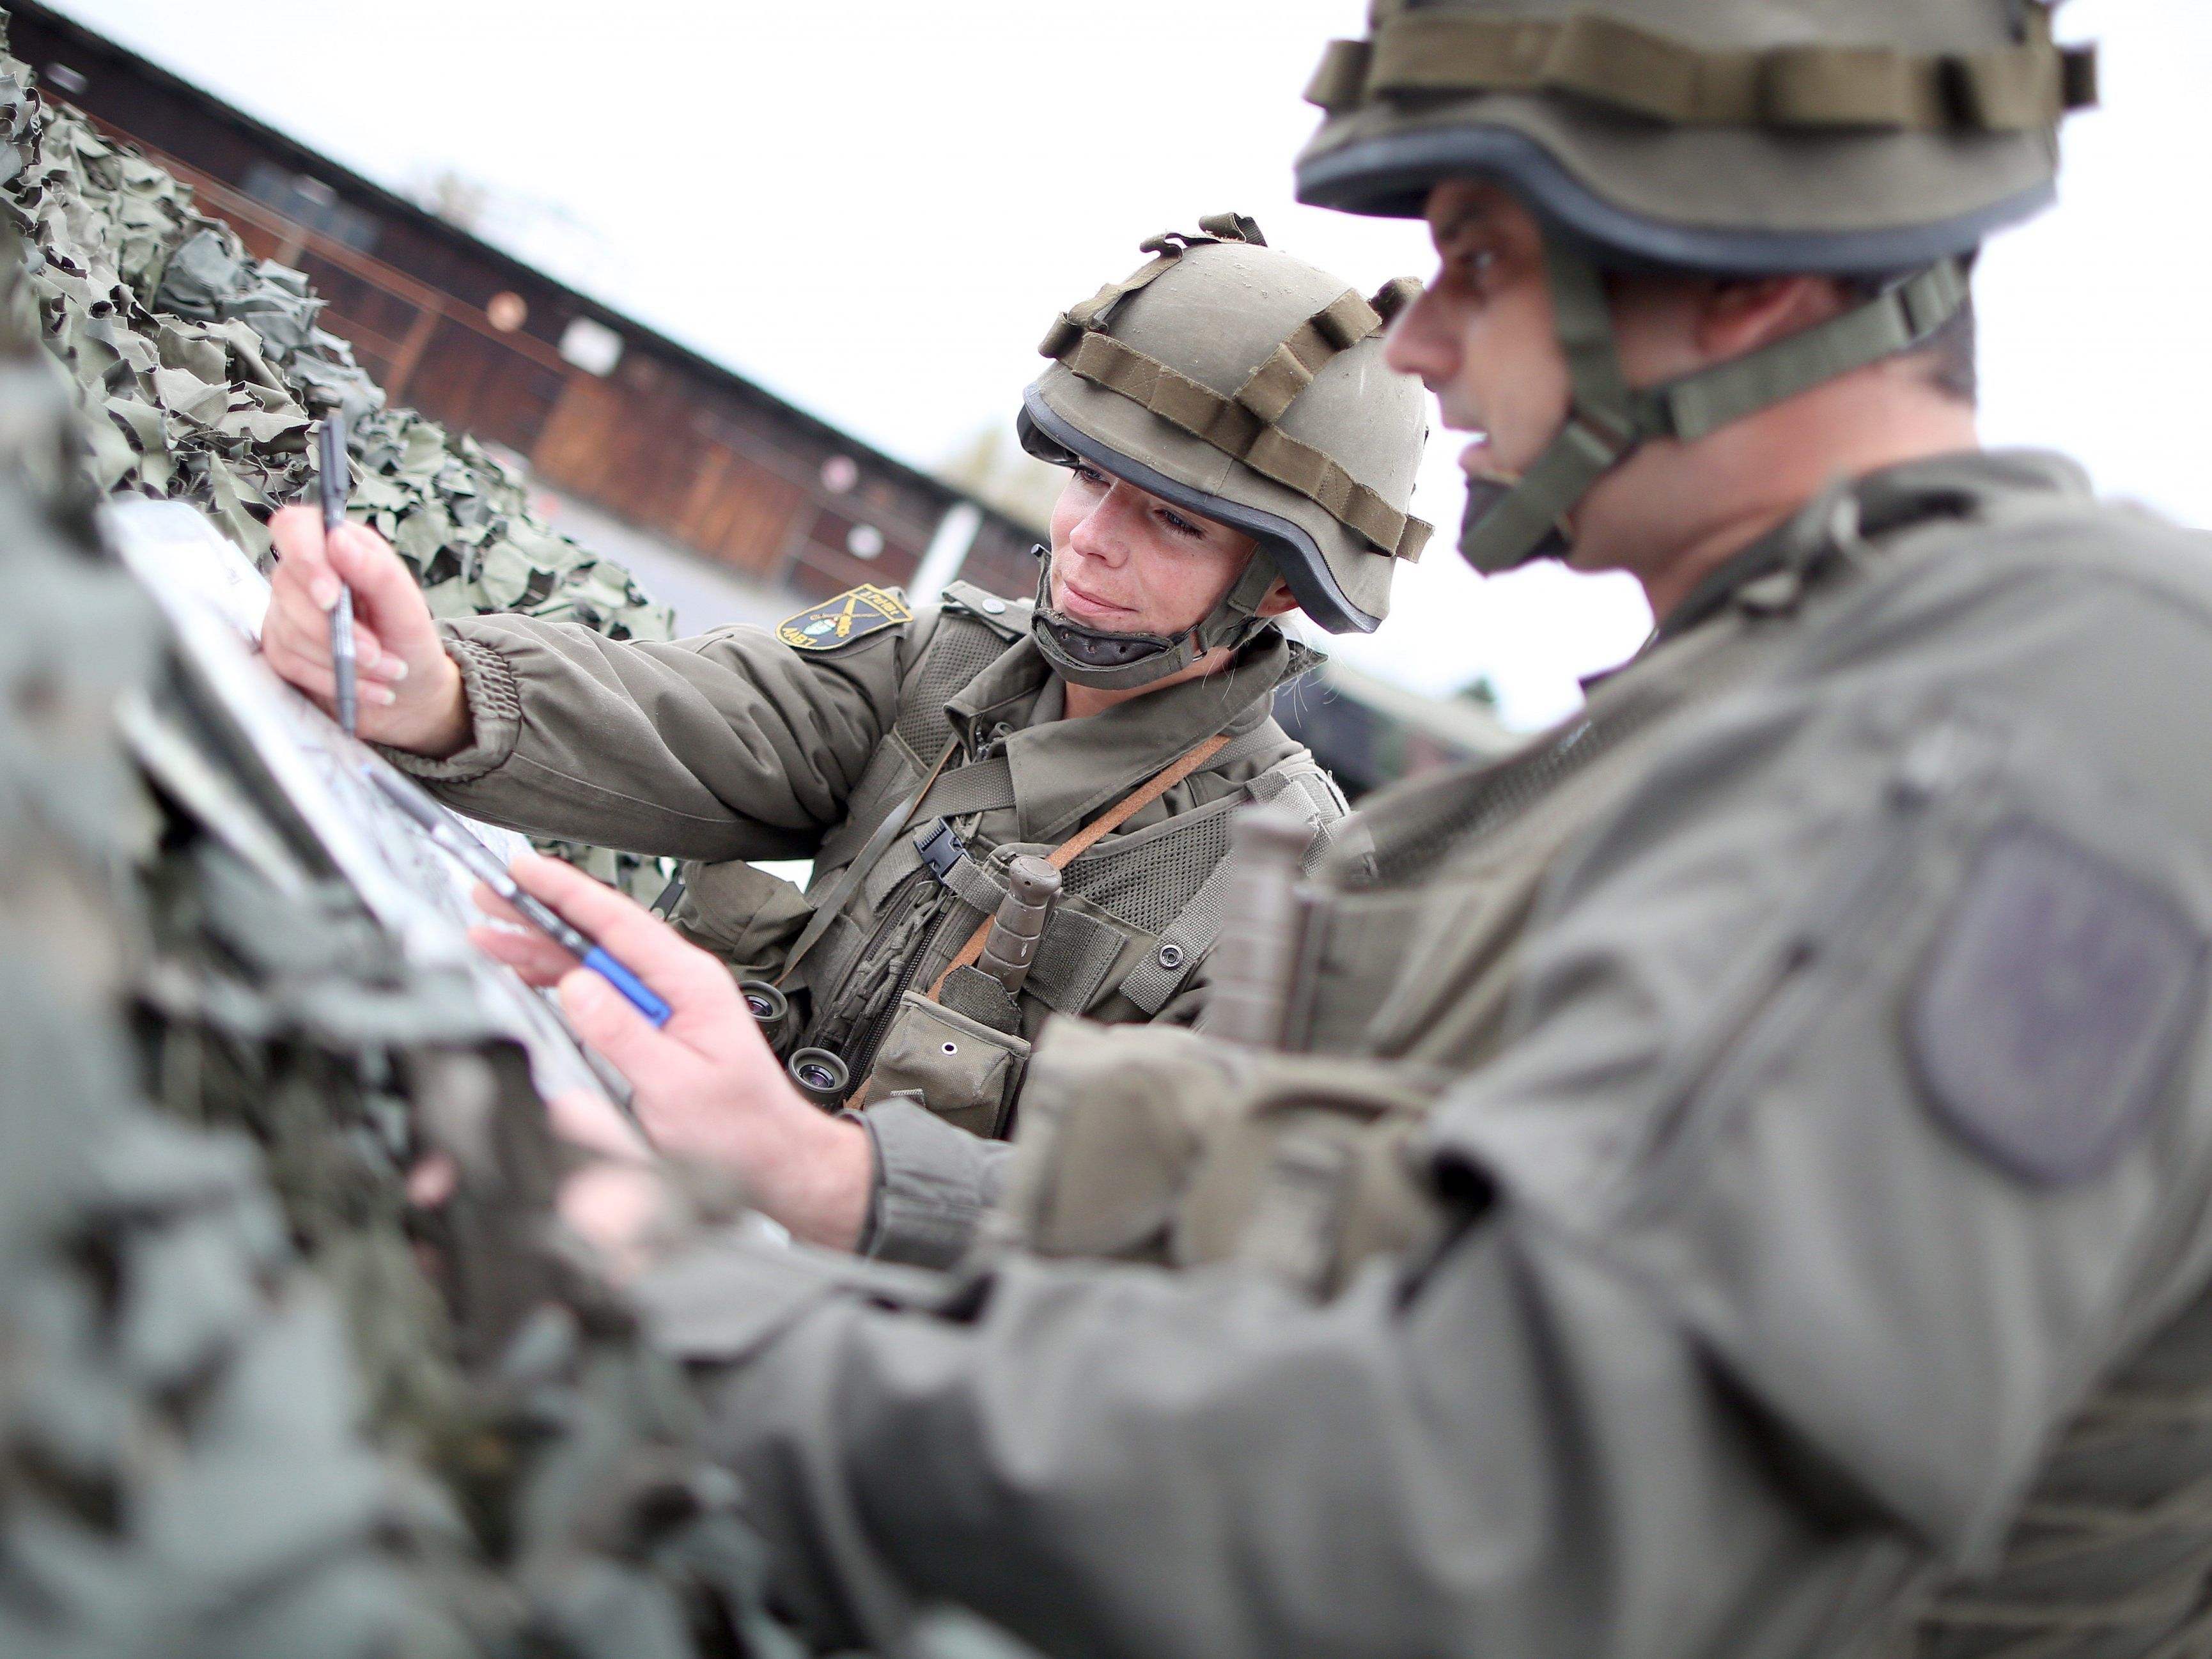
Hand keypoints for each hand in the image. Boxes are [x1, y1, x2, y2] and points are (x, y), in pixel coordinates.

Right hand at [263, 504, 470, 754]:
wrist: (409, 689)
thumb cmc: (408, 638)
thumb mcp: (407, 607)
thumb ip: (377, 571)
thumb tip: (338, 539)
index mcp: (339, 548)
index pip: (295, 528)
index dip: (306, 560)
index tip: (331, 598)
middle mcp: (305, 574)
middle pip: (287, 586)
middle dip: (336, 631)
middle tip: (376, 653)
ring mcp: (287, 610)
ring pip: (289, 630)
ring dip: (340, 660)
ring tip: (382, 671)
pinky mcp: (280, 645)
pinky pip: (288, 662)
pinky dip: (329, 680)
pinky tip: (362, 687)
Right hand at [471, 854, 872, 1250]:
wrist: (768, 1154)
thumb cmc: (736, 1123)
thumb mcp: (673, 1083)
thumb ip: (623, 1034)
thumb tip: (576, 986)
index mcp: (688, 980)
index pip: (618, 922)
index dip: (566, 892)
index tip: (523, 870)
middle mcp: (676, 981)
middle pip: (598, 934)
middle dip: (540, 912)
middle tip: (488, 894)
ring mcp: (663, 1000)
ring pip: (592, 961)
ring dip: (540, 946)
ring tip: (488, 932)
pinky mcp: (651, 1023)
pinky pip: (598, 990)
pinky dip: (557, 978)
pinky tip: (526, 970)